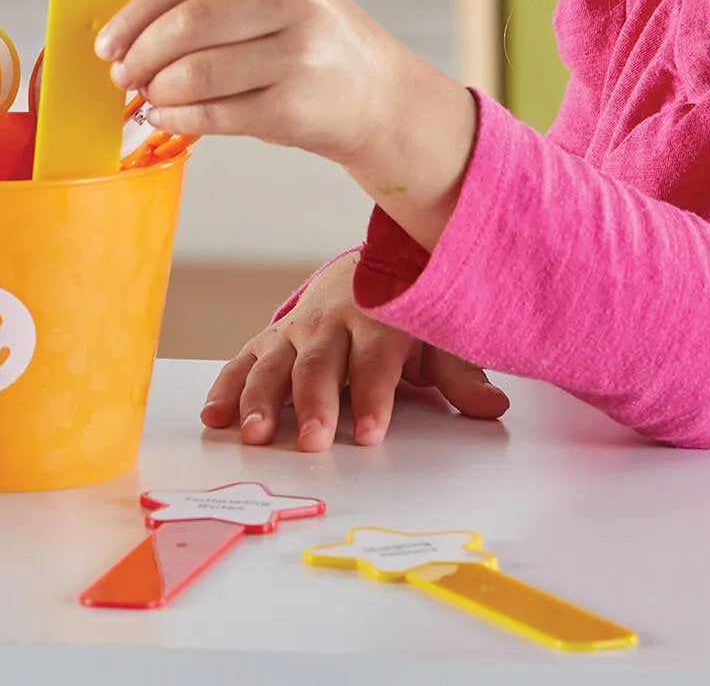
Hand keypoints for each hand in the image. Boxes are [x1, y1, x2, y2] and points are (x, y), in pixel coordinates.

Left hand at [97, 0, 477, 244]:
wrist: (381, 96)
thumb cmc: (311, 47)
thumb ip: (214, 3)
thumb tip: (125, 34)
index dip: (135, 16)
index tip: (108, 42)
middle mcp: (294, 0)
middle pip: (187, 26)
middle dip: (142, 55)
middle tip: (123, 75)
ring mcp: (299, 54)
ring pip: (196, 73)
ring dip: (158, 91)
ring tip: (150, 96)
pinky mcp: (294, 107)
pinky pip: (214, 114)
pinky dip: (178, 118)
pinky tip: (168, 117)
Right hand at [200, 255, 508, 449]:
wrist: (364, 267)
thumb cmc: (403, 313)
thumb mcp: (435, 335)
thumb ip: (459, 374)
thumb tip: (494, 406)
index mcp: (377, 320)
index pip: (375, 362)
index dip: (373, 397)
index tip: (371, 433)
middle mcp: (331, 323)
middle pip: (320, 365)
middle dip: (314, 403)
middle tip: (312, 441)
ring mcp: (296, 330)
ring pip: (274, 363)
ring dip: (261, 399)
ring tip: (254, 433)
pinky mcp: (270, 338)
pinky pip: (244, 361)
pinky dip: (226, 388)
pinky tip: (214, 417)